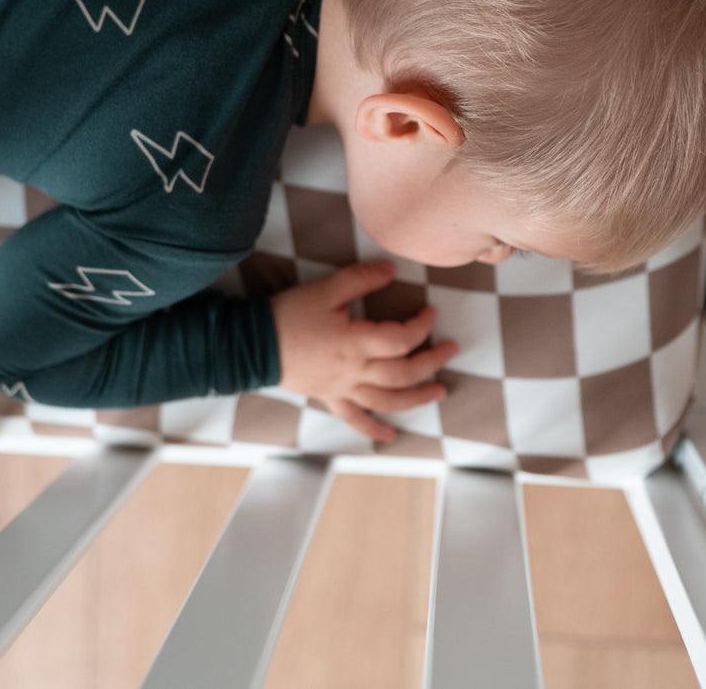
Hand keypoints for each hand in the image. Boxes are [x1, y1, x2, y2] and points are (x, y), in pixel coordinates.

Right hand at [271, 261, 457, 442]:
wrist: (253, 344)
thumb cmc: (288, 314)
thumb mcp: (325, 289)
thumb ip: (360, 278)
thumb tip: (392, 270)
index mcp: (355, 343)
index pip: (401, 339)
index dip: (421, 327)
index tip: (431, 312)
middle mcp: (354, 371)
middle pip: (402, 373)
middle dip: (431, 362)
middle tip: (451, 350)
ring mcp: (343, 388)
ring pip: (387, 401)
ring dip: (416, 398)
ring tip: (439, 392)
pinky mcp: (329, 396)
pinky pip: (354, 418)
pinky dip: (373, 429)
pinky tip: (390, 436)